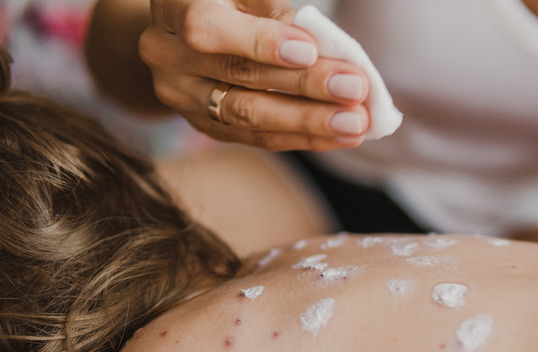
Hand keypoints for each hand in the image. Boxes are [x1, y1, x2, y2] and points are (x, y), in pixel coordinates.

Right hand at [139, 0, 368, 150]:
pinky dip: (303, 137)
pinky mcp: (205, 126)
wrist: (184, 32)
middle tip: (355, 90)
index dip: (260, 42)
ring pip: (249, 116)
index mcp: (174, 8)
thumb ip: (278, 15)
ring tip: (356, 123)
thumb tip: (328, 49)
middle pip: (239, 77)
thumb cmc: (229, 2)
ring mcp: (182, 97)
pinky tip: (340, 136)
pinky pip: (257, 137)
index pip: (209, 29)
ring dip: (310, 122)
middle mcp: (167, 55)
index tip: (310, 52)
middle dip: (303, 87)